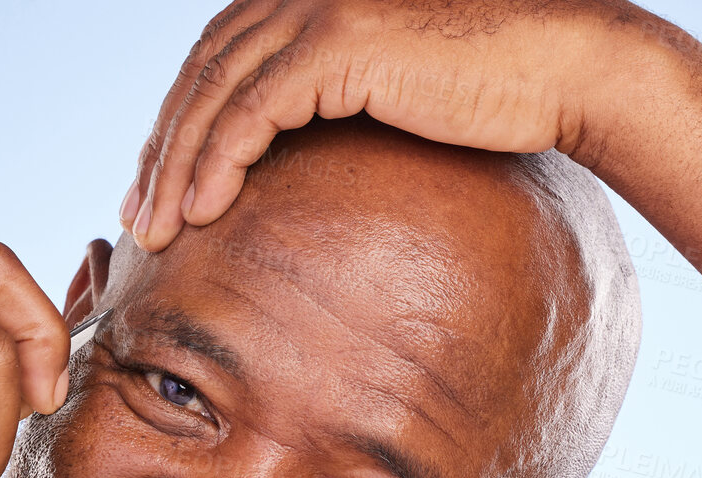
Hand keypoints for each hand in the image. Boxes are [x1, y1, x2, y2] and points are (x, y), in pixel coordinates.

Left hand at [122, 0, 650, 250]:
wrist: (565, 68)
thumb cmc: (489, 91)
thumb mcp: (387, 96)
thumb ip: (331, 107)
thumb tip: (287, 161)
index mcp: (308, 0)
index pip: (215, 63)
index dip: (176, 127)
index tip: (154, 190)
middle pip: (201, 75)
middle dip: (161, 150)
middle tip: (136, 218)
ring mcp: (319, 8)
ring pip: (215, 94)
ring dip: (176, 166)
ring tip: (153, 230)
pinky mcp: (341, 41)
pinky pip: (253, 110)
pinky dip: (218, 163)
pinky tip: (199, 212)